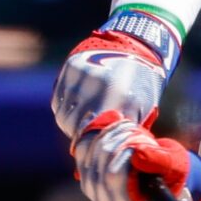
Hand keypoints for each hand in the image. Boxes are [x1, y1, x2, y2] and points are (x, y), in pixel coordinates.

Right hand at [52, 28, 172, 140]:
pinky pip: (57, 101)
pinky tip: (76, 111)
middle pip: (75, 127)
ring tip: (83, 126)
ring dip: (71, 126)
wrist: (137, 44)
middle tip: (88, 141)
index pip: (95, 135)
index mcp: (121, 97)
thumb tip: (106, 156)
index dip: (93, 146)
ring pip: (63, 117)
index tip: (96, 151)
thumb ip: (123, 132)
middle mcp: (98, 84)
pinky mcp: (71, 67)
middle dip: (81, 138)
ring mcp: (82, 74)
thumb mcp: (141, 109)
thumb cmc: (143, 84)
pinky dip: (64, 110)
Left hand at [73, 110, 200, 200]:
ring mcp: (93, 190)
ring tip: (132, 131)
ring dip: (112, 134)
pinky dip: (100, 133)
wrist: (163, 172)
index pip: (113, 176)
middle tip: (140, 133)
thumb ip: (160, 161)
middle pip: (100, 161)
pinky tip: (117, 130)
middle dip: (121, 139)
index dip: (124, 152)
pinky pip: (83, 148)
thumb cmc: (172, 172)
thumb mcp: (175, 166)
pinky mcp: (85, 175)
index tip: (142, 140)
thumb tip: (137, 154)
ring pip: (90, 152)